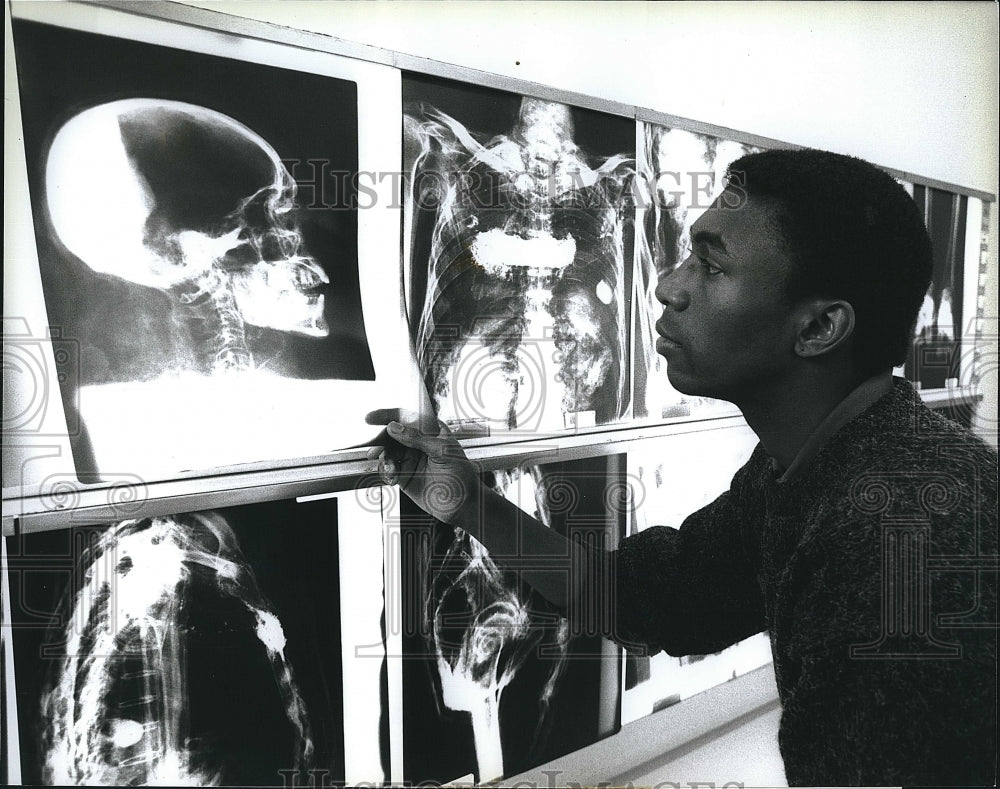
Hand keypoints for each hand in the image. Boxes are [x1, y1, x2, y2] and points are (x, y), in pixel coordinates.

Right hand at [365, 409, 480, 524]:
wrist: (463, 505)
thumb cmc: (461, 475)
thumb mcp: (442, 451)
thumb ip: (417, 438)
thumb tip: (394, 427)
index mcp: (431, 430)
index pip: (407, 417)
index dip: (388, 415)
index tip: (371, 418)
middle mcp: (418, 443)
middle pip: (392, 434)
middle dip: (381, 441)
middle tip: (375, 449)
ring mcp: (410, 459)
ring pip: (387, 452)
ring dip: (384, 460)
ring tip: (390, 469)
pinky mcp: (404, 476)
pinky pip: (387, 470)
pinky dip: (385, 473)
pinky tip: (392, 478)